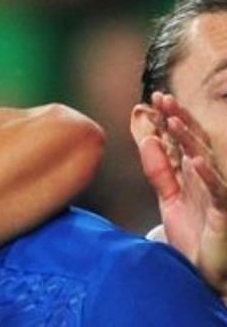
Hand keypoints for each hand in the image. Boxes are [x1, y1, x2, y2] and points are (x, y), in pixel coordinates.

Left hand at [136, 92, 226, 296]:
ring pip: (205, 159)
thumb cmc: (191, 231)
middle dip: (179, 118)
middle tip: (163, 98)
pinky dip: (208, 175)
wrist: (204, 269)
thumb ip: (158, 168)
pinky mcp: (224, 212)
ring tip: (173, 120)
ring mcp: (217, 192)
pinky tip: (196, 161)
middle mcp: (206, 176)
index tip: (153, 98)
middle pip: (194, 141)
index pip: (180, 140)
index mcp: (192, 171)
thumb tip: (149, 137)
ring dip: (190, 139)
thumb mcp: (168, 196)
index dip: (168, 119)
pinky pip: (219, 190)